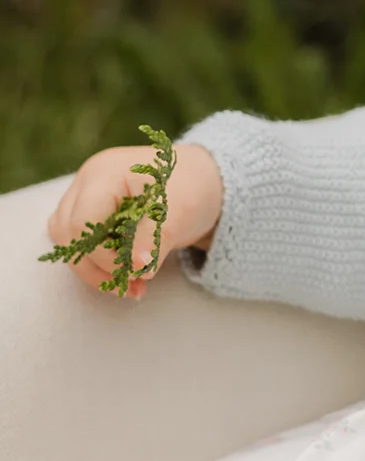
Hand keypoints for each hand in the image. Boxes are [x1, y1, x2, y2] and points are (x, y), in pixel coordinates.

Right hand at [46, 142, 223, 300]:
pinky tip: (129, 276)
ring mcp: (84, 195)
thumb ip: (156, 239)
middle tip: (136, 286)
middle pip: (69, 234)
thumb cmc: (191, 189)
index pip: (83, 223)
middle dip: (100, 267)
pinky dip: (101, 263)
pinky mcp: (90, 212)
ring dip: (96, 269)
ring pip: (70, 241)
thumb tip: (139, 268)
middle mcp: (87, 182)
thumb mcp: (181, 212)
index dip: (104, 255)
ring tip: (133, 286)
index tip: (138, 271)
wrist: (200, 182)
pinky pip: (81, 242)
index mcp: (105, 174)